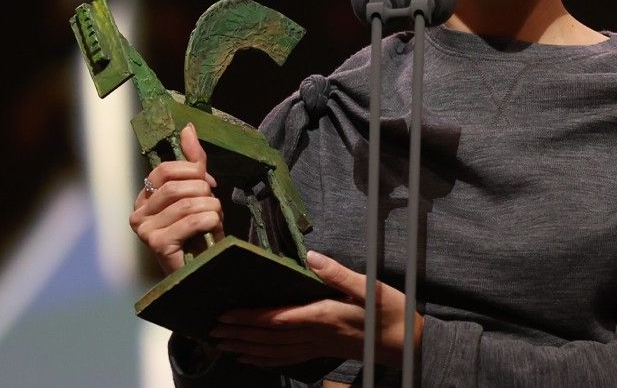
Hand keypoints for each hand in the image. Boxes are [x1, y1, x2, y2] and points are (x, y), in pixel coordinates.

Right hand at [130, 123, 223, 273]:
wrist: (204, 268)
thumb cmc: (200, 232)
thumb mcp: (198, 192)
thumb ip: (192, 162)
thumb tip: (189, 127)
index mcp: (144, 198)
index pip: (165, 170)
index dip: (192, 171)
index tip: (209, 183)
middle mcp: (137, 213)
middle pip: (177, 186)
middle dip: (204, 193)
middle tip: (213, 206)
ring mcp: (144, 230)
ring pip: (189, 202)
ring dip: (212, 209)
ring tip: (214, 220)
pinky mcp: (157, 244)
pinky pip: (193, 220)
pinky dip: (212, 221)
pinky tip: (212, 229)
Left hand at [210, 250, 422, 368]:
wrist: (406, 343)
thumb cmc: (389, 312)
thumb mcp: (369, 286)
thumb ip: (338, 273)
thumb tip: (311, 257)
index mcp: (323, 315)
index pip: (277, 319)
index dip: (249, 318)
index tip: (225, 315)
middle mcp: (315, 335)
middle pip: (268, 337)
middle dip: (238, 334)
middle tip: (210, 331)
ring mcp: (317, 346)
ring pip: (273, 350)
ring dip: (245, 348)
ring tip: (221, 344)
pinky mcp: (321, 352)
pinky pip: (286, 359)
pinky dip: (265, 359)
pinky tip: (250, 358)